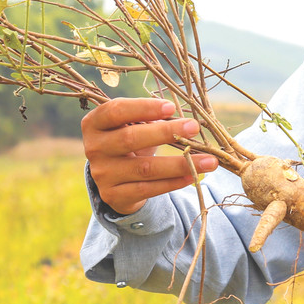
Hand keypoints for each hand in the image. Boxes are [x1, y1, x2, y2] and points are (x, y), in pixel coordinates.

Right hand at [81, 98, 218, 214]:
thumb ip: (151, 119)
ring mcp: (102, 174)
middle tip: (194, 128)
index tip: (171, 107)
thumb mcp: (132, 126)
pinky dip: (173, 182)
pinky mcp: (114, 196)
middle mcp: (94, 148)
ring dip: (180, 163)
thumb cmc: (129, 141)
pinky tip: (193, 176)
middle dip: (165, 132)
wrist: (115, 178)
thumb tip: (187, 120)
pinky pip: (148, 189)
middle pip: (130, 139)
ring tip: (209, 161)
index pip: (115, 111)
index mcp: (94, 123)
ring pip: (145, 168)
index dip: (143, 108)